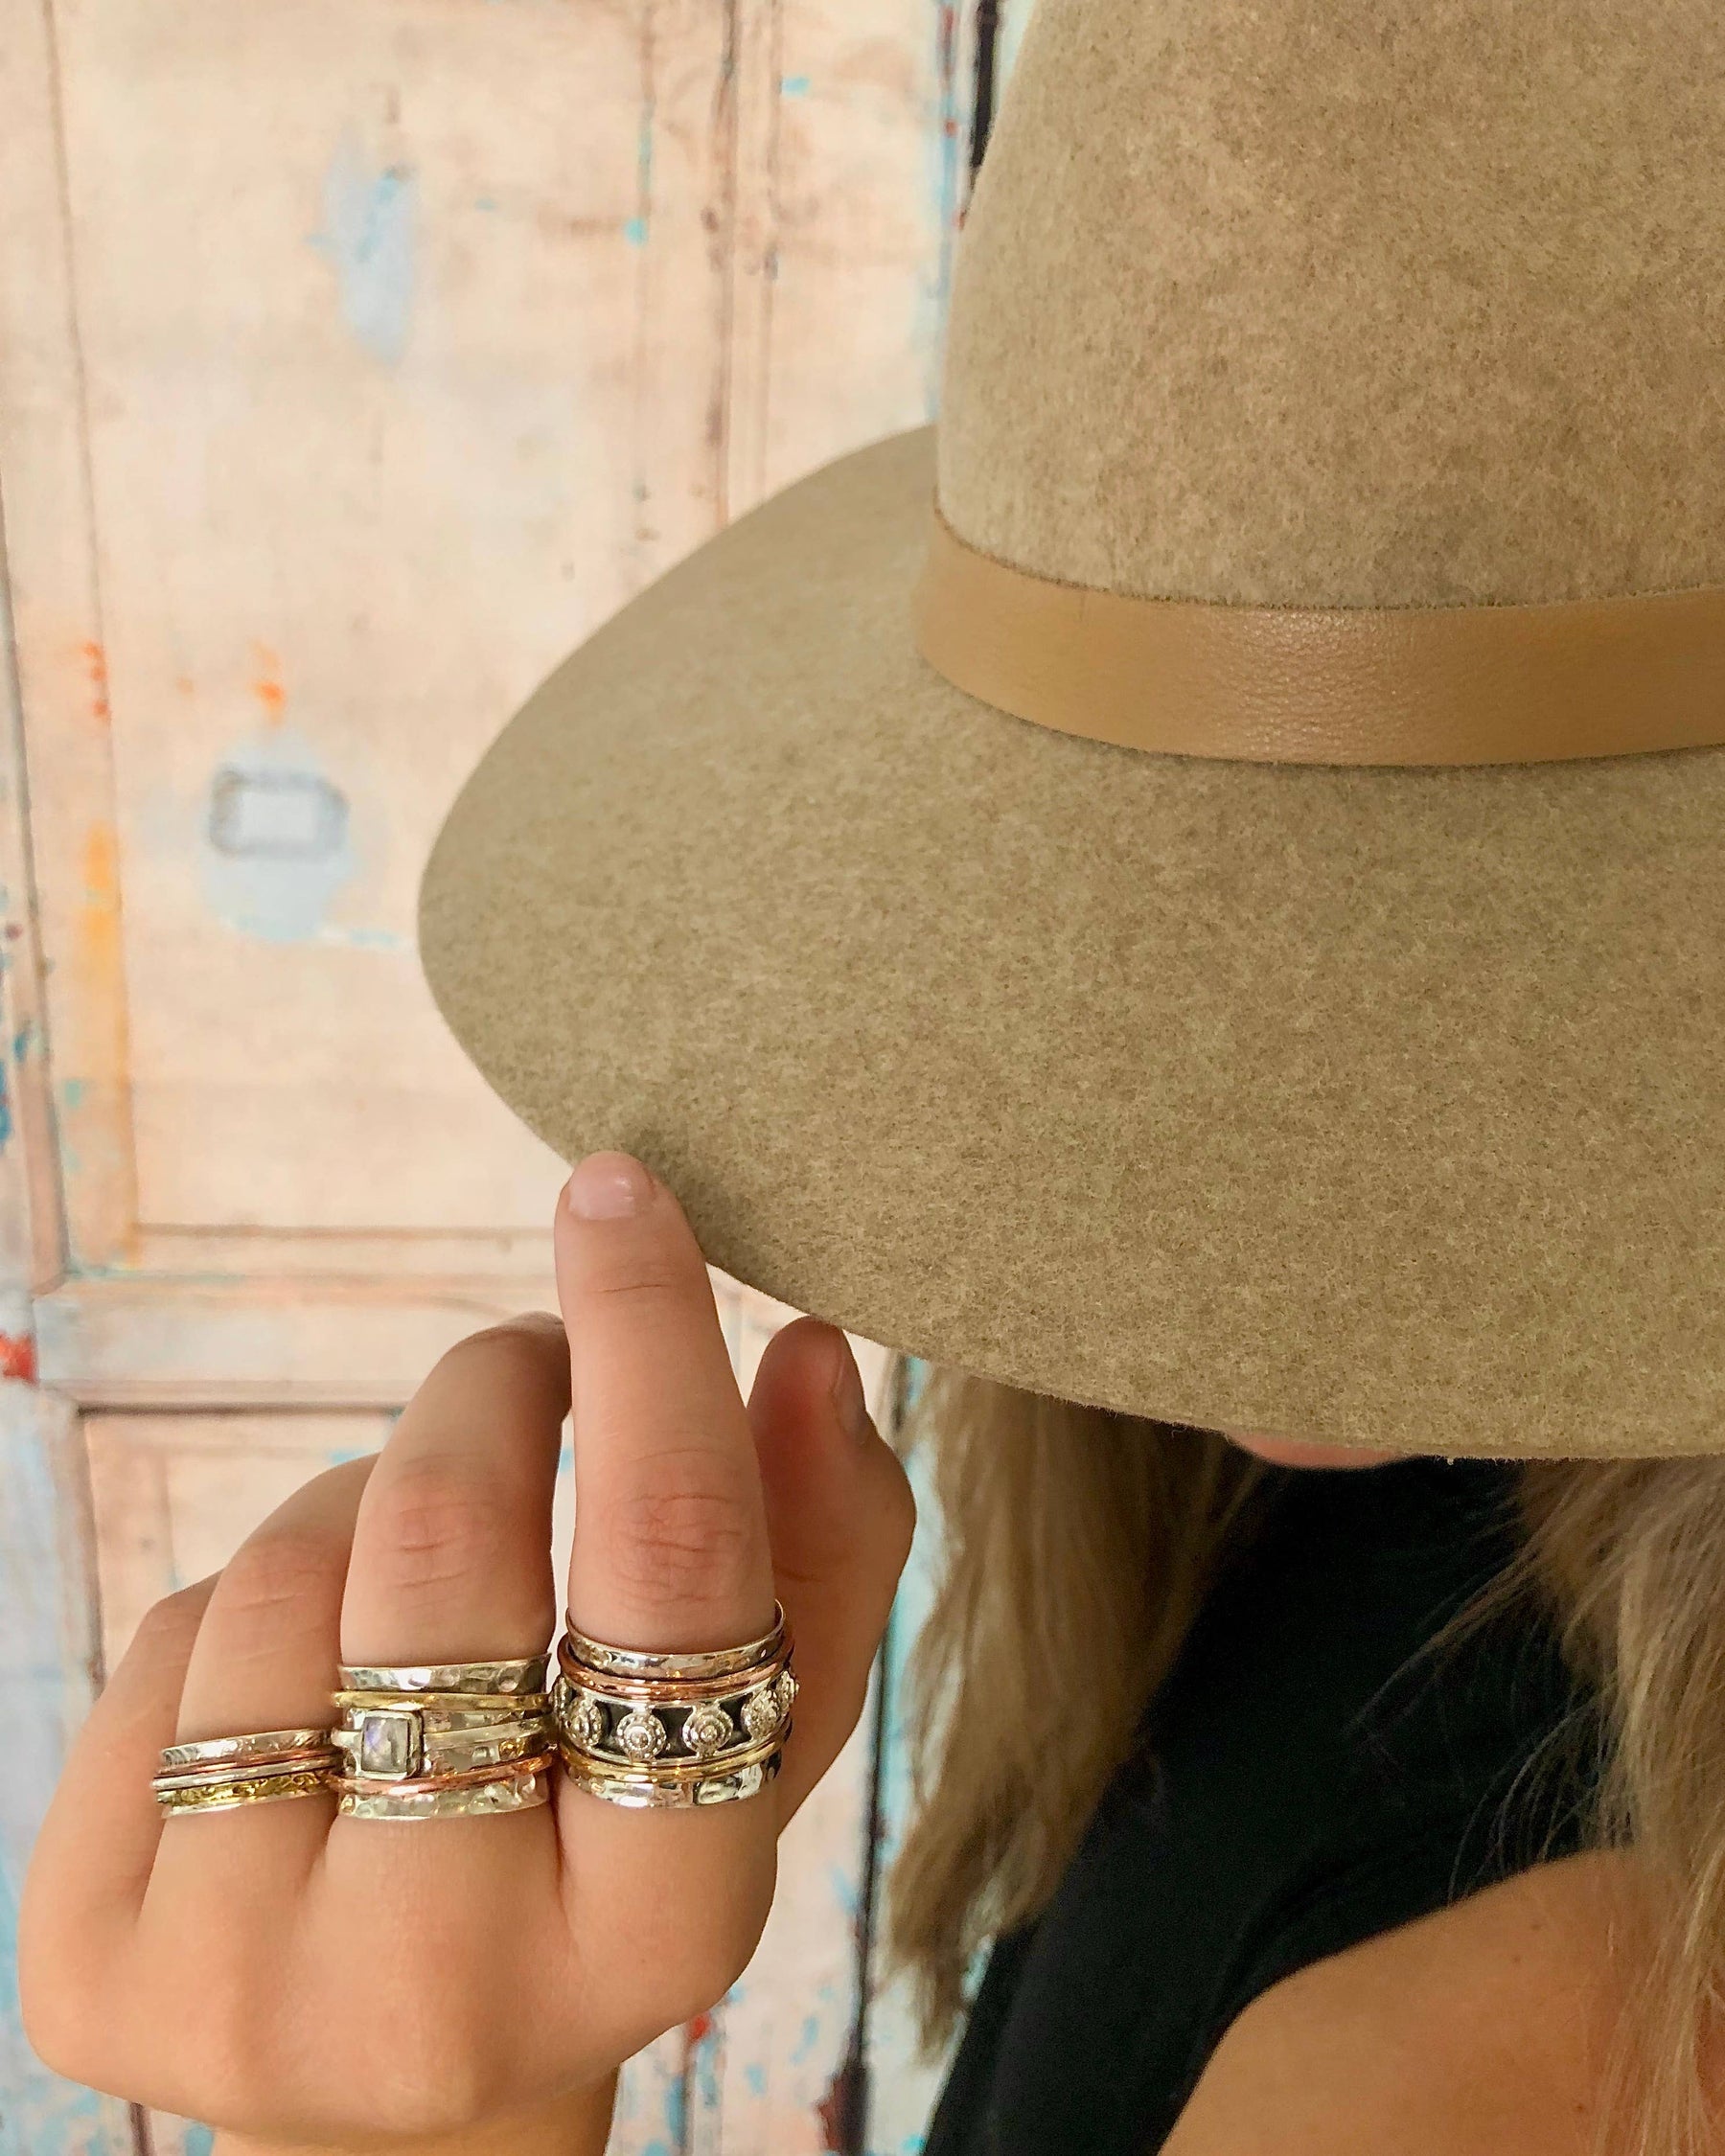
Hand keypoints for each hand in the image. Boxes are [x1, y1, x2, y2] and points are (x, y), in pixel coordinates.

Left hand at [19, 1151, 915, 2148]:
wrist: (415, 2095)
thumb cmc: (613, 1863)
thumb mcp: (759, 1738)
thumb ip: (824, 1545)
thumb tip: (805, 1347)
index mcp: (660, 1925)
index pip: (673, 1576)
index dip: (650, 1346)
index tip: (616, 1192)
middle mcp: (446, 1982)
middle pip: (445, 1544)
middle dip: (489, 1387)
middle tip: (530, 1362)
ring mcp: (243, 1988)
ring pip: (287, 1572)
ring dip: (367, 1507)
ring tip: (424, 1583)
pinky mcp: (95, 1965)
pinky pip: (167, 1636)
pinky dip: (254, 1607)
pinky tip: (313, 1689)